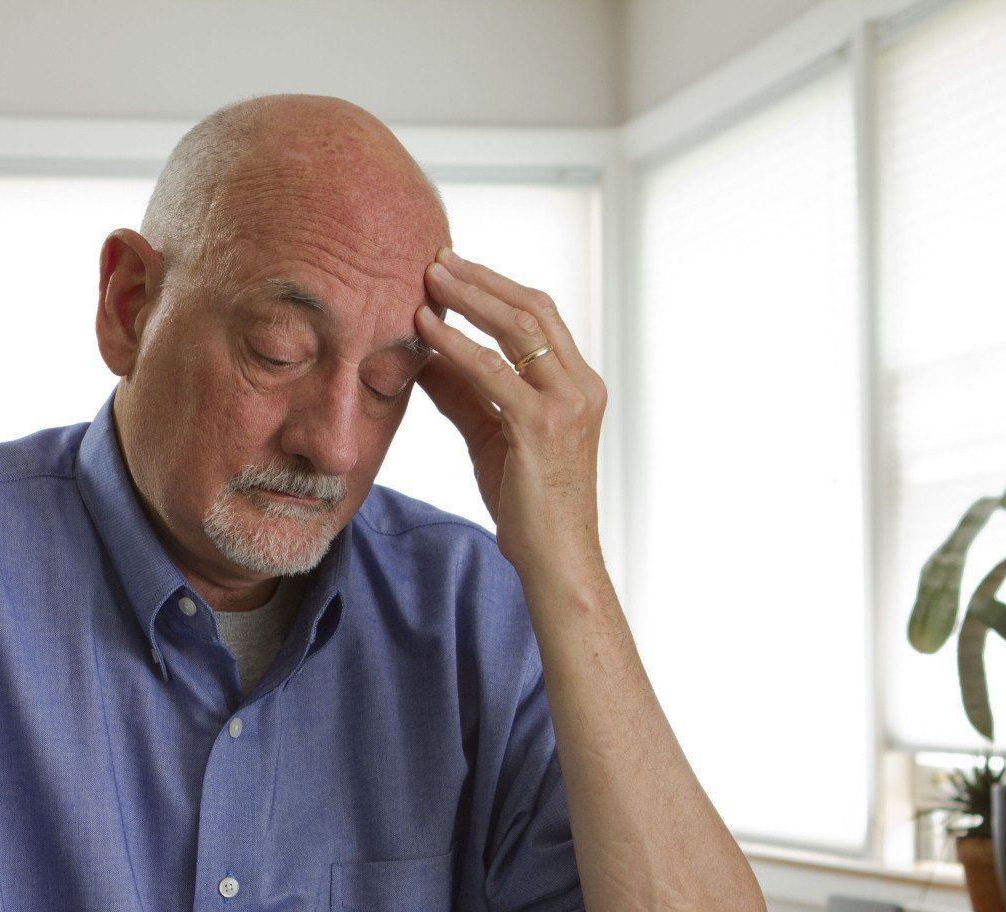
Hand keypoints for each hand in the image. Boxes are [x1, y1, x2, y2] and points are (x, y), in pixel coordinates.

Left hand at [415, 248, 607, 579]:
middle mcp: (581, 386)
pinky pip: (492, 371)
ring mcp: (567, 403)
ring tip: (428, 278)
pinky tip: (426, 327)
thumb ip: (463, 394)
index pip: (541, 316)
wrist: (555, 559)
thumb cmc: (528, 506)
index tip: (456, 267)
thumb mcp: (492, 437)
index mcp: (579, 385)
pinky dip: (456, 343)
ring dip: (469, 297)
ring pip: (518, 327)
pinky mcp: (542, 425)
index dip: (497, 286)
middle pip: (533, 308)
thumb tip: (423, 358)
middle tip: (438, 258)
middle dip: (483, 279)